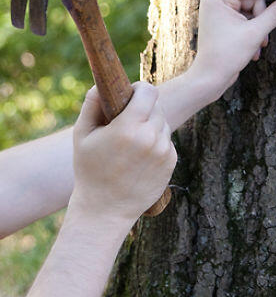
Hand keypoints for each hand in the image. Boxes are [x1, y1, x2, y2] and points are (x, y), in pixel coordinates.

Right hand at [69, 83, 176, 229]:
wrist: (105, 210)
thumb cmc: (90, 171)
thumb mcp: (82, 136)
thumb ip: (91, 105)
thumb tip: (100, 85)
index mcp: (129, 127)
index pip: (149, 91)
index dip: (140, 89)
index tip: (131, 94)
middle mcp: (150, 137)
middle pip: (156, 106)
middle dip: (144, 108)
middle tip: (128, 119)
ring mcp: (163, 150)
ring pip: (163, 123)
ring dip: (151, 125)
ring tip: (132, 141)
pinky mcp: (171, 162)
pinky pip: (166, 141)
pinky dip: (156, 142)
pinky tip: (140, 156)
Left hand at [188, 0, 275, 98]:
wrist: (210, 78)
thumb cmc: (226, 55)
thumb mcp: (256, 32)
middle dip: (261, 19)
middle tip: (263, 36)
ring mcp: (219, 9)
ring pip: (252, 10)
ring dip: (258, 28)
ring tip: (257, 45)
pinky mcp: (223, 20)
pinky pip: (246, 18)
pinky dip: (252, 31)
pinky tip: (252, 48)